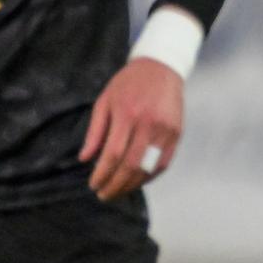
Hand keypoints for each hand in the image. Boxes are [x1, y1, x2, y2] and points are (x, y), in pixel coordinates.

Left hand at [79, 58, 183, 200]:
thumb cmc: (128, 83)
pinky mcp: (176, 134)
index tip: (93, 185)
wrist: (161, 67)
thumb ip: (95, 131)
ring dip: (131, 185)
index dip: (102, 174)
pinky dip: (150, 177)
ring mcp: (165, 130)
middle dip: (115, 185)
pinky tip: (137, 182)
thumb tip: (85, 159)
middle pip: (130, 165)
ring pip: (148, 168)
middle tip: (104, 195)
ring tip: (118, 192)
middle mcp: (147, 123)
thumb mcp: (105, 100)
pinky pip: (163, 163)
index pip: (112, 154)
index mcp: (127, 114)